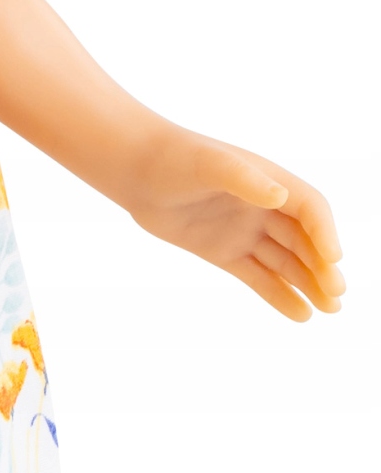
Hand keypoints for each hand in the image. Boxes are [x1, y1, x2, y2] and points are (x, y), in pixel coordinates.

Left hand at [124, 124, 343, 320]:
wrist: (136, 171)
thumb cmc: (175, 158)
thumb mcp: (210, 165)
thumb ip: (244, 180)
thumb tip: (279, 195)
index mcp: (270, 180)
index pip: (310, 209)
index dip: (325, 233)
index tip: (334, 259)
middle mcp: (264, 207)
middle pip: (304, 241)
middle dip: (323, 267)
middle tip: (337, 294)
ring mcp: (245, 232)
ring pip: (286, 263)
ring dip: (310, 284)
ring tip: (330, 309)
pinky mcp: (225, 252)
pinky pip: (259, 277)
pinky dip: (280, 295)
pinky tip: (301, 314)